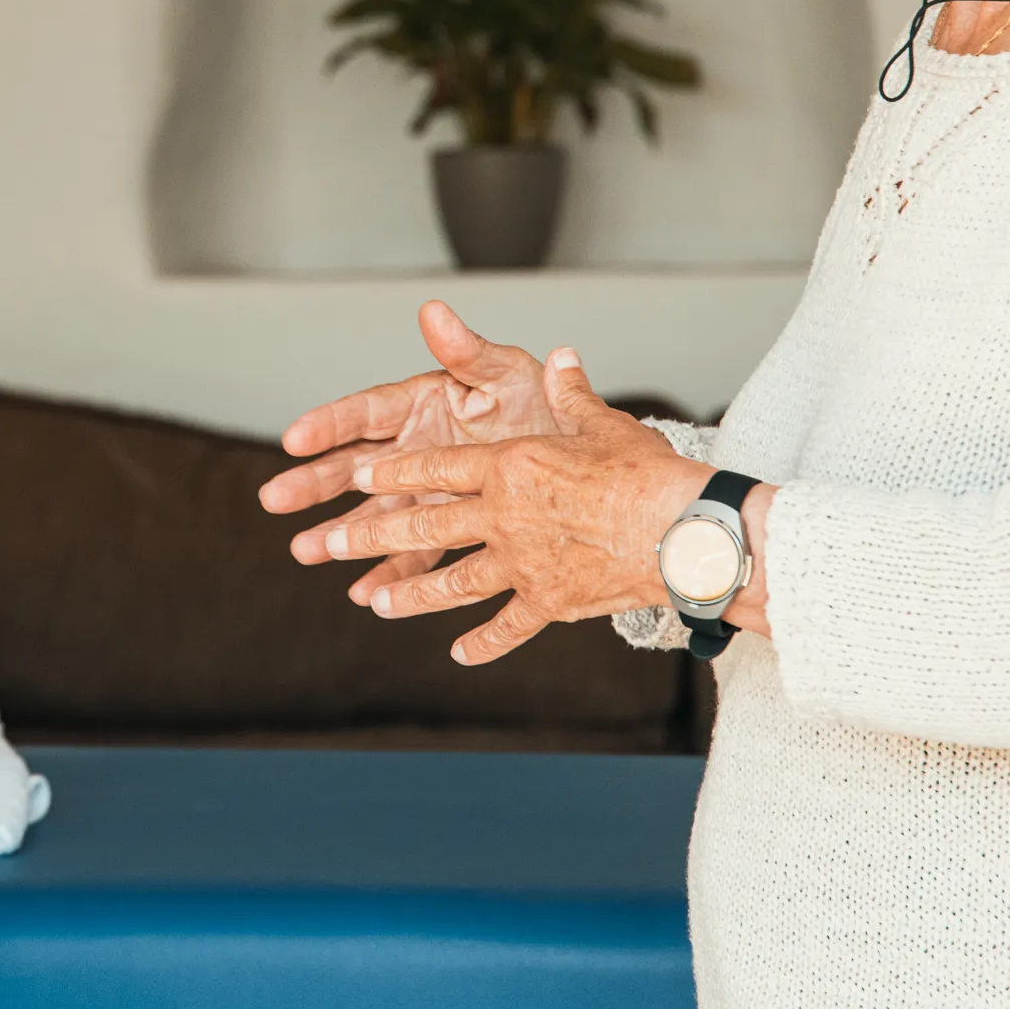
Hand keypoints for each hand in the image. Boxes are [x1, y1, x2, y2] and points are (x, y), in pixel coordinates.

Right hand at [257, 300, 560, 603]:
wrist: (582, 459)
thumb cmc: (542, 402)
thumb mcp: (508, 372)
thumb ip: (467, 350)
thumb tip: (433, 310)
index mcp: (423, 403)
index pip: (366, 412)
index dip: (329, 424)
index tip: (293, 439)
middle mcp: (416, 448)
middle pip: (354, 465)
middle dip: (313, 484)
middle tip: (274, 500)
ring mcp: (427, 491)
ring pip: (375, 514)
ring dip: (340, 534)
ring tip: (305, 552)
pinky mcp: (448, 527)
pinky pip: (414, 553)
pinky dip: (390, 572)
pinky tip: (363, 590)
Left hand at [289, 347, 708, 663]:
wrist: (683, 534)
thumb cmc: (646, 473)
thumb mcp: (602, 422)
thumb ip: (570, 392)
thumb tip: (561, 356)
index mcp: (511, 466)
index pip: (437, 466)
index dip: (393, 470)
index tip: (355, 477)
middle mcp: (504, 516)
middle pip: (425, 524)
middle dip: (369, 535)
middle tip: (326, 544)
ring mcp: (521, 564)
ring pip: (451, 581)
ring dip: (408, 592)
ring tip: (374, 601)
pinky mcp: (548, 602)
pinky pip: (506, 625)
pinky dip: (482, 641)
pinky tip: (458, 652)